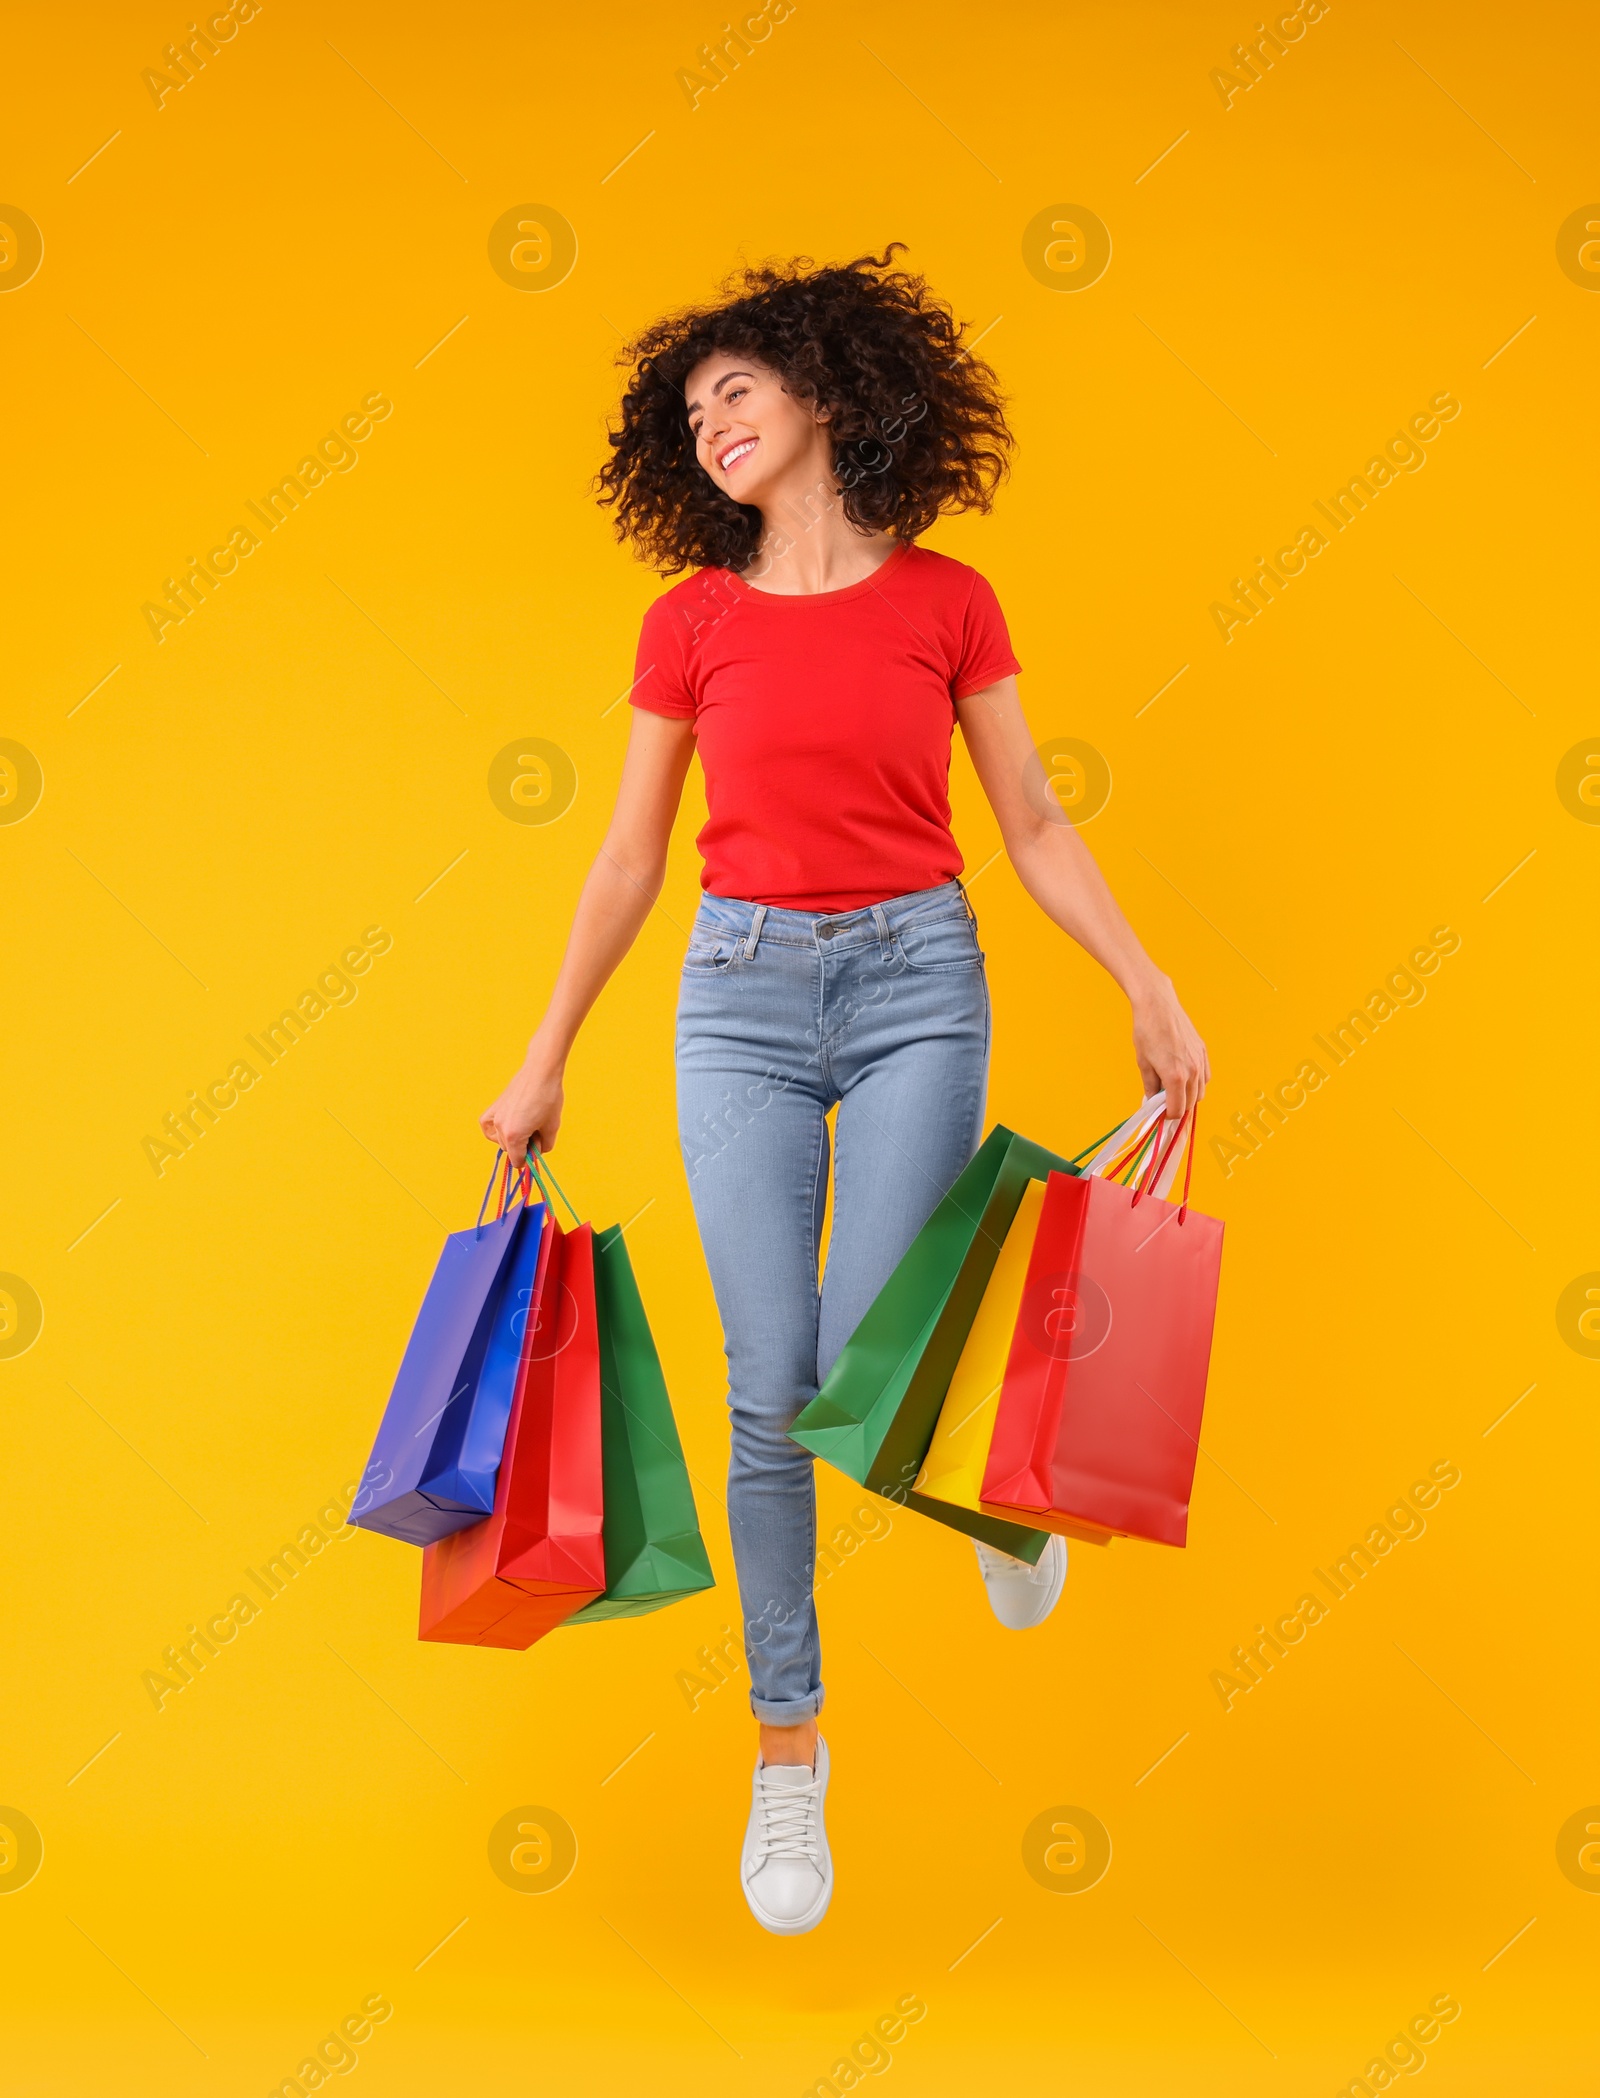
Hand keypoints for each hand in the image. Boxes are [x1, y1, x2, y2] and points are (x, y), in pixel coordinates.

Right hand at [479, 1055, 563, 1164]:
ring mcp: (494, 1117)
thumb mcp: (552, 1127)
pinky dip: (495, 1130)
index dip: (530, 1158)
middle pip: (510, 1150)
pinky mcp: (493, 1108)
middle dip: (523, 1145)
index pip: (518, 1161)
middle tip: (537, 1129)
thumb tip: (536, 1152)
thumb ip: (544, 1146)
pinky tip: (505, 1126)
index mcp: (514, 1136)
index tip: (538, 1146)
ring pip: (500, 1140)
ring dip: (512, 1137)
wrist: (540, 1072)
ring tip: (526, 1123)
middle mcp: (500, 1128)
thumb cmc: (549, 1098)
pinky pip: (487, 1127)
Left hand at [1131, 978, 1208, 1123]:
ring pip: (1201, 1092)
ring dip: (1188, 1096)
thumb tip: (1152, 1101)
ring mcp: (1200, 1061)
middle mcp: (1192, 1071)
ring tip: (1173, 1088)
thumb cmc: (1147, 1031)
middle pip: (1191, 1104)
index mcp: (1175, 1077)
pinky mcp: (1203, 1052)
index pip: (1177, 1110)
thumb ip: (1150, 1086)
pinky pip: (1205, 1077)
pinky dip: (1197, 1083)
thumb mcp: (1143, 1062)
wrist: (1158, 1005)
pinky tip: (1184, 1077)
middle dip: (1178, 1106)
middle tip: (1164, 1102)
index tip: (1160, 1113)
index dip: (1168, 1115)